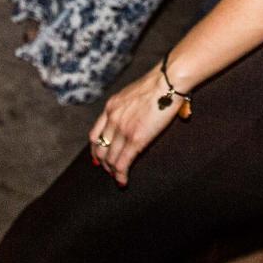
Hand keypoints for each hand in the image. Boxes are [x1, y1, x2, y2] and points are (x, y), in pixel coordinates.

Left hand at [88, 64, 183, 184]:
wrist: (167, 81)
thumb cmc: (158, 84)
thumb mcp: (133, 93)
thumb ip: (127, 106)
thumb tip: (134, 115)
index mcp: (111, 106)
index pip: (95, 134)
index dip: (95, 149)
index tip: (97, 158)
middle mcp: (112, 118)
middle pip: (100, 148)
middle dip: (103, 163)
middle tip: (109, 170)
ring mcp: (123, 129)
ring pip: (110, 158)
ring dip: (113, 171)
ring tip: (118, 177)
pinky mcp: (136, 139)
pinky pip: (123, 162)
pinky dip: (121, 175)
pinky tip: (123, 181)